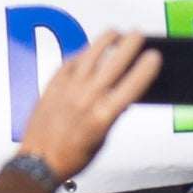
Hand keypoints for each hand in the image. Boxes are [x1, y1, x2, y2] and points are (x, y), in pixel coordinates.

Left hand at [20, 30, 155, 181]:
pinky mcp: (53, 85)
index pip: (131, 87)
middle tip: (138, 34)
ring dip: (105, 41)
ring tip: (115, 32)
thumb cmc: (71, 157)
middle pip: (113, 64)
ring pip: (90, 55)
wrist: (37, 160)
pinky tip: (89, 50)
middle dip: (129, 45)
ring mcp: (68, 89)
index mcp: (102, 117)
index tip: (154, 56)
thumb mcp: (102, 141)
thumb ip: (112, 116)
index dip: (145, 69)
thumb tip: (122, 100)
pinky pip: (70, 62)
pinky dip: (83, 54)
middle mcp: (86, 99)